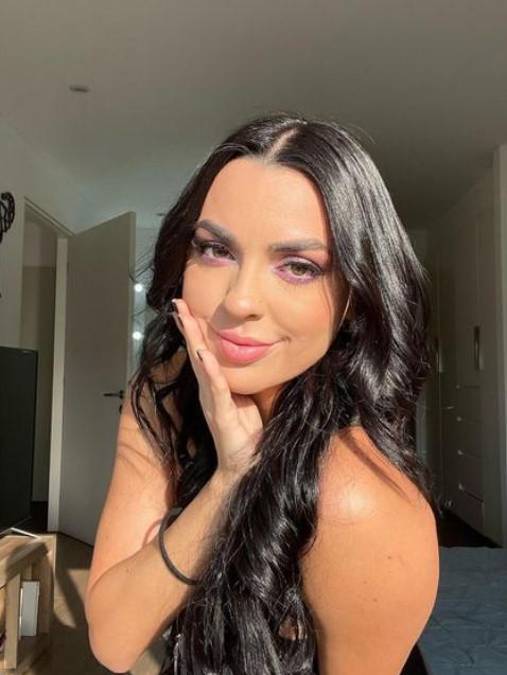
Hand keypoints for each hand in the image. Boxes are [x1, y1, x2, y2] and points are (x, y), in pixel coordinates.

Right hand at [171, 298, 263, 478]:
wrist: (244, 465)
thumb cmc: (244, 434)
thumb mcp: (242, 400)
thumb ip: (235, 381)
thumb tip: (240, 359)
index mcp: (213, 386)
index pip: (201, 352)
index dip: (193, 329)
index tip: (186, 306)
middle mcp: (208, 391)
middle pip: (195, 352)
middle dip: (187, 327)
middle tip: (178, 303)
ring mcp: (213, 402)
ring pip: (202, 366)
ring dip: (194, 341)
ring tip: (187, 320)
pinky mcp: (222, 415)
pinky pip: (216, 389)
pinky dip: (210, 370)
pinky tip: (204, 354)